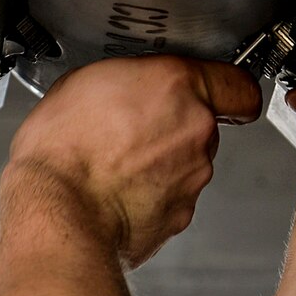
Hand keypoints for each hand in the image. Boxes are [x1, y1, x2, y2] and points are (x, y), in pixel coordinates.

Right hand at [6, 56, 262, 267]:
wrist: (57, 211)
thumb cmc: (63, 148)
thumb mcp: (87, 81)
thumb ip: (134, 79)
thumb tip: (135, 86)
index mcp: (177, 86)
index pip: (238, 85)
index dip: (228, 90)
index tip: (219, 92)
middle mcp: (195, 131)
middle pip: (205, 127)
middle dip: (176, 128)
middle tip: (134, 129)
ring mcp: (191, 177)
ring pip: (188, 164)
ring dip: (161, 163)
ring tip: (115, 164)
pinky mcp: (179, 215)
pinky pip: (171, 198)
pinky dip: (150, 196)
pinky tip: (115, 191)